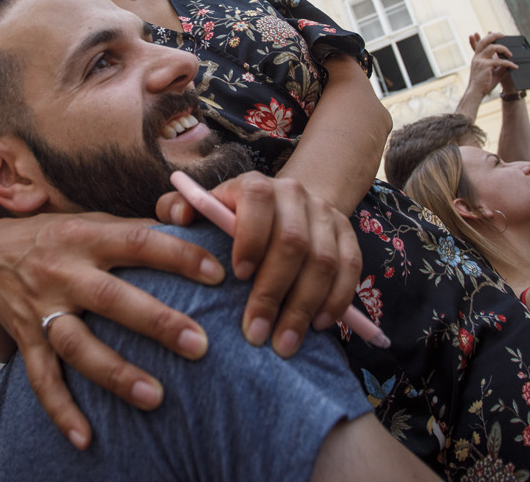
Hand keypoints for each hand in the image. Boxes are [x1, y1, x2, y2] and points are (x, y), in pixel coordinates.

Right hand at [0, 212, 225, 448]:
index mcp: (86, 236)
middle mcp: (63, 272)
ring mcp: (42, 308)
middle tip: (198, 343)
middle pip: (111, 299)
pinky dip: (61, 410)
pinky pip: (42, 379)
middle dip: (155, 322)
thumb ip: (134, 226)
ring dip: (115, 373)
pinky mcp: (25, 339)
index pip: (137, 242)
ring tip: (155, 398)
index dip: (176, 255)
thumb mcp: (90, 219)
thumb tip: (187, 221)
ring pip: (78, 344)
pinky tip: (85, 439)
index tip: (216, 274)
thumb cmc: (55, 236)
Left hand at [158, 172, 362, 358]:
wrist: (286, 204)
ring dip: (304, 306)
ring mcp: (325, 214)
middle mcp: (294, 194)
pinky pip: (350, 269)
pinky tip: (319, 326)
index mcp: (256, 185)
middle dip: (273, 292)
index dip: (250, 238)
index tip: (238, 276)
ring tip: (284, 344)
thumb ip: (179, 208)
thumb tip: (179, 214)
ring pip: (323, 261)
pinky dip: (336, 300)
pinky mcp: (347, 235)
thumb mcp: (204, 208)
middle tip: (256, 334)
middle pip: (292, 241)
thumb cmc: (233, 217)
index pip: (258, 200)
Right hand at [466, 31, 519, 97]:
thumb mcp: (493, 73)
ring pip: (493, 47)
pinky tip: (514, 66)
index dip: (486, 37)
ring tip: (510, 54)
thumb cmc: (483, 85)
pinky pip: (500, 61)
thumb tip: (510, 64)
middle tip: (502, 35)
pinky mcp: (485, 66)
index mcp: (477, 58)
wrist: (475, 93)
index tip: (493, 33)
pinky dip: (509, 63)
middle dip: (494, 35)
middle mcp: (477, 57)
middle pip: (485, 41)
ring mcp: (480, 61)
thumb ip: (500, 67)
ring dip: (504, 49)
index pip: (480, 43)